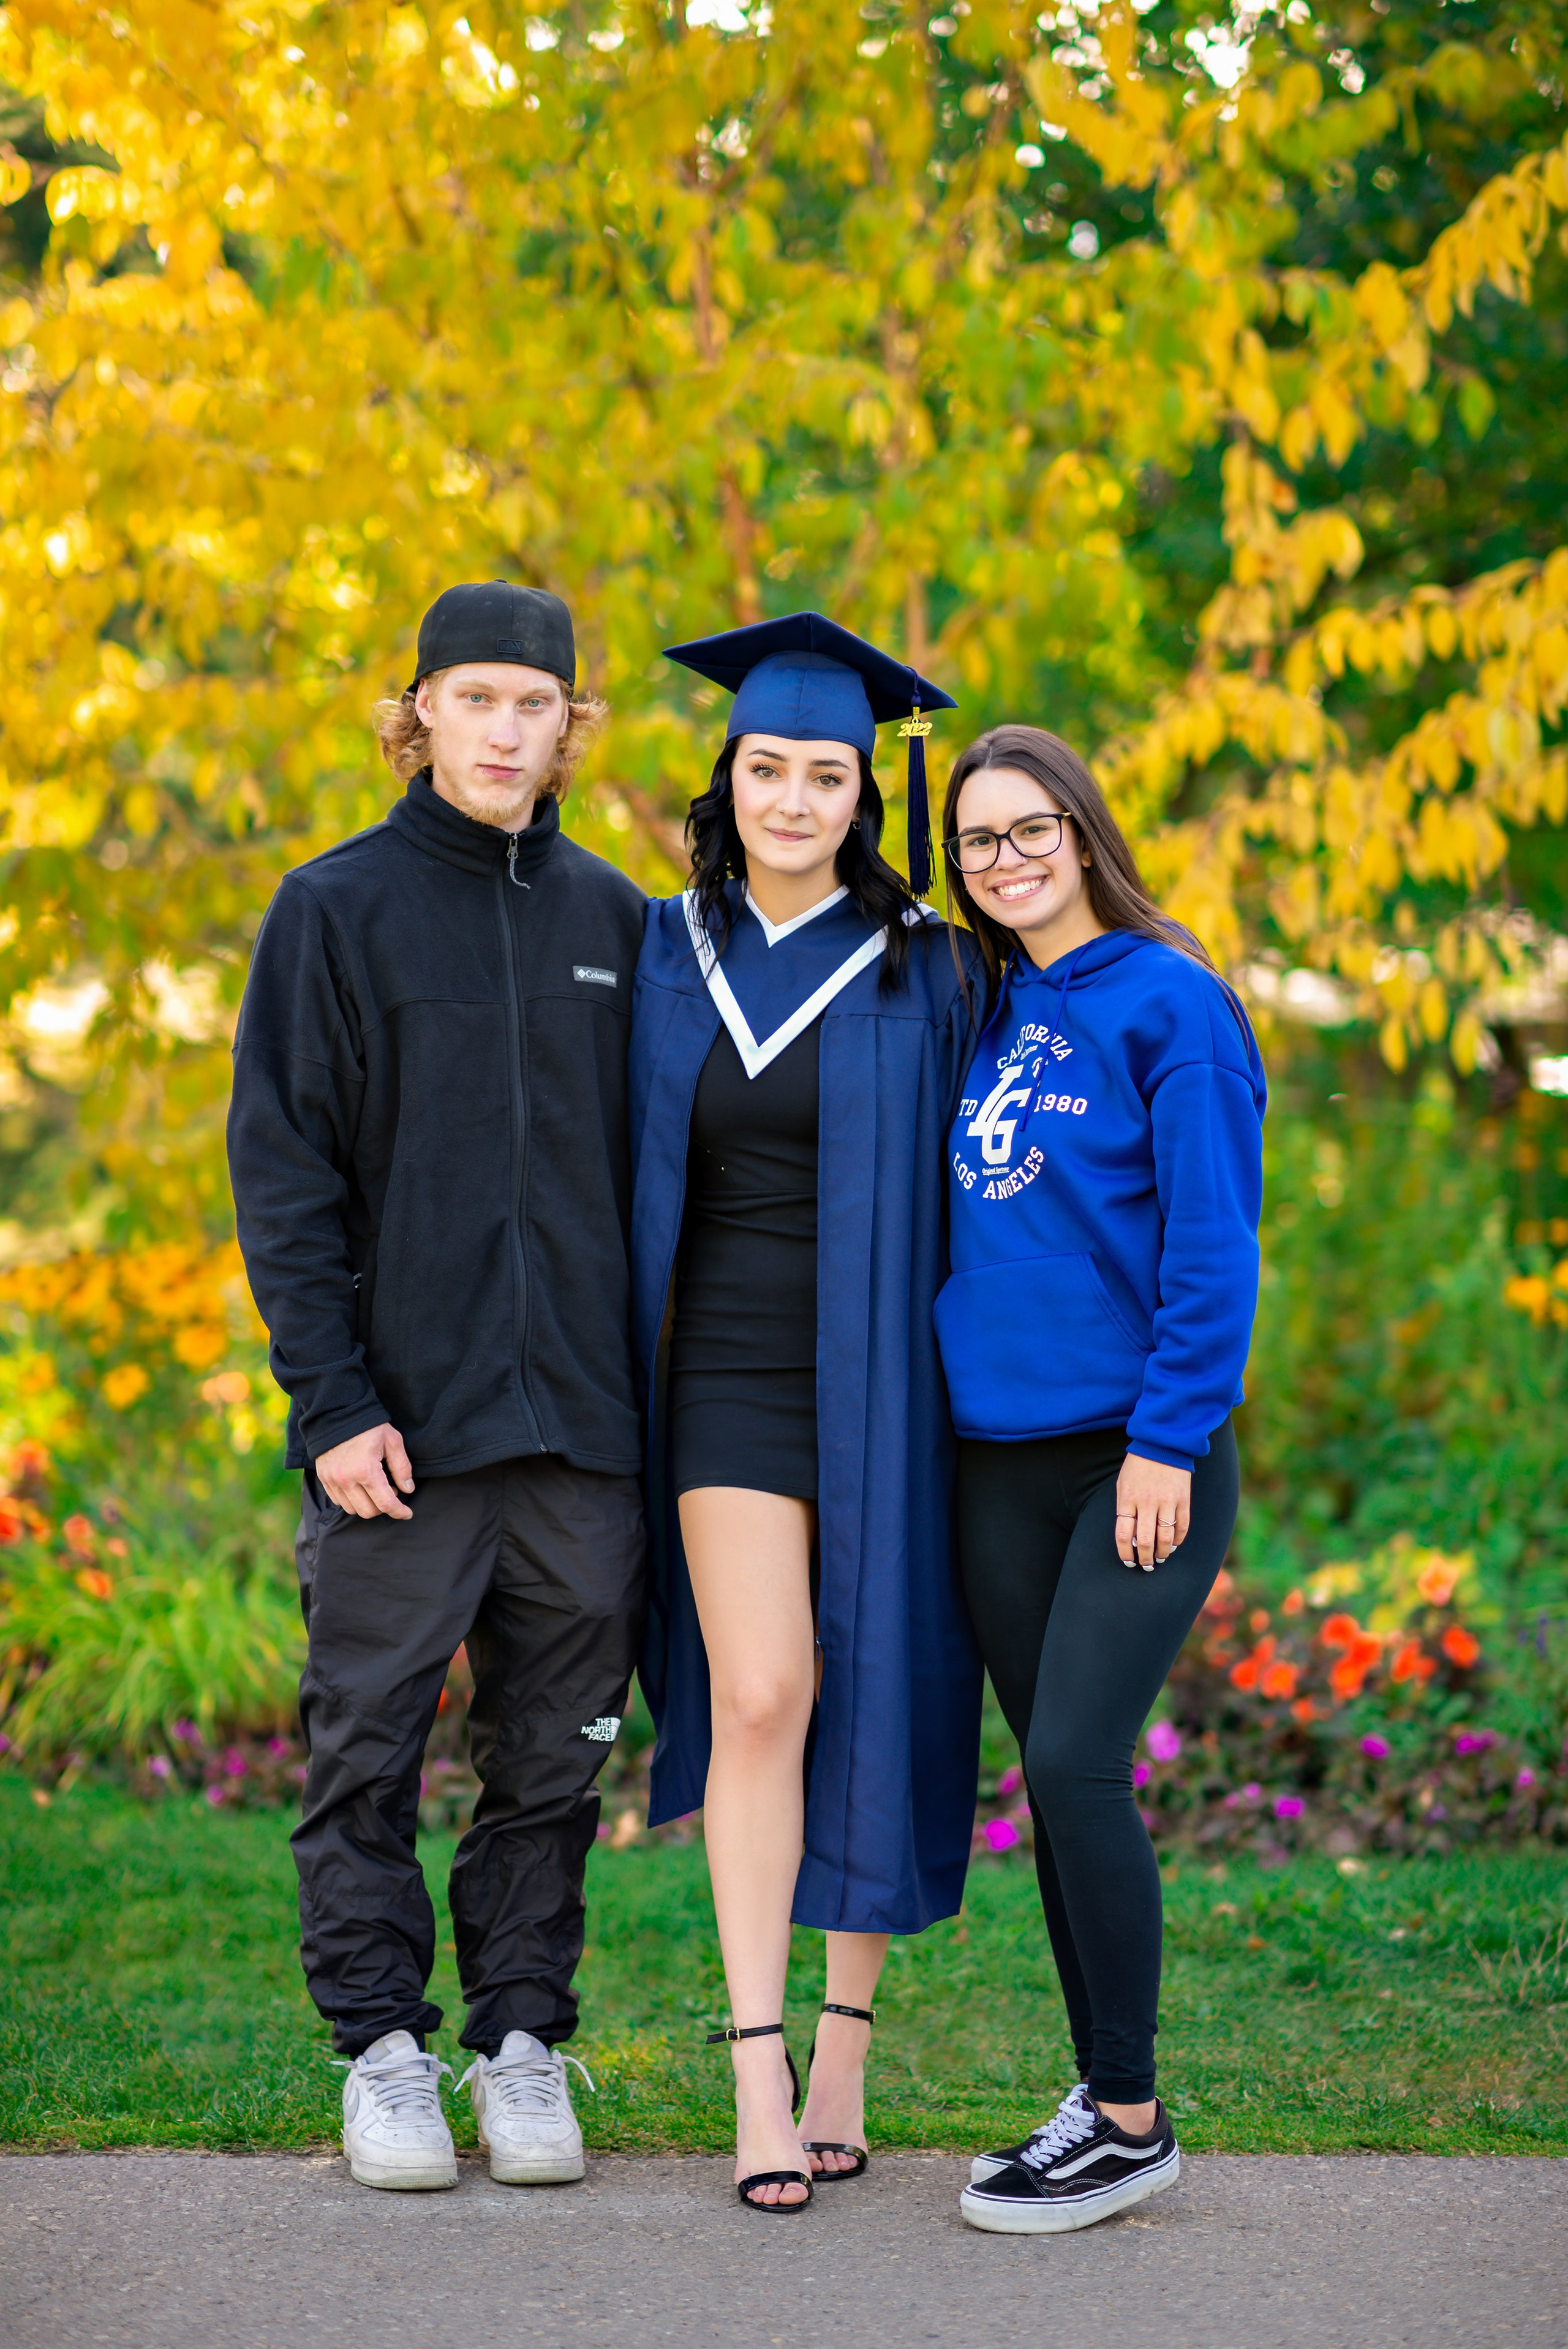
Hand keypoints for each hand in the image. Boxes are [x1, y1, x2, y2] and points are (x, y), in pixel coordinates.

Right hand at [315, 1423, 414, 1519]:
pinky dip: (352, 1500)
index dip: (399, 1512)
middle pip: (368, 1512)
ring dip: (367, 1504)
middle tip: (391, 1490)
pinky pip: (339, 1501)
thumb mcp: (392, 1441)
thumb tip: (408, 1489)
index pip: (385, 1504)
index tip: (407, 1513)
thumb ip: (402, 1467)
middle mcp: (346, 1480)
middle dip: (383, 1507)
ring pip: (352, 1509)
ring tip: (375, 1486)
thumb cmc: (368, 1426)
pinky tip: (360, 1486)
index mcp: (366, 1471)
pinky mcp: (324, 1479)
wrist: (337, 1414)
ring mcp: (332, 1481)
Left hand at [1114, 1452, 1190, 1570]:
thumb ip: (1124, 1509)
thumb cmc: (1137, 1466)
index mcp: (1128, 1498)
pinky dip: (1178, 1540)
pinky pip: (1182, 1527)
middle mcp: (1147, 1502)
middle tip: (1145, 1566)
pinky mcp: (1183, 1500)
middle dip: (1144, 1558)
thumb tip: (1129, 1537)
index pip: (1124, 1534)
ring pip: (1165, 1537)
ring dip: (1162, 1553)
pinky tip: (1173, 1545)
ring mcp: (1167, 1501)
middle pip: (1145, 1540)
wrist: (1162, 1443)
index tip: (1127, 1561)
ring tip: (1159, 1559)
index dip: (1124, 1553)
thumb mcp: (1122, 1484)